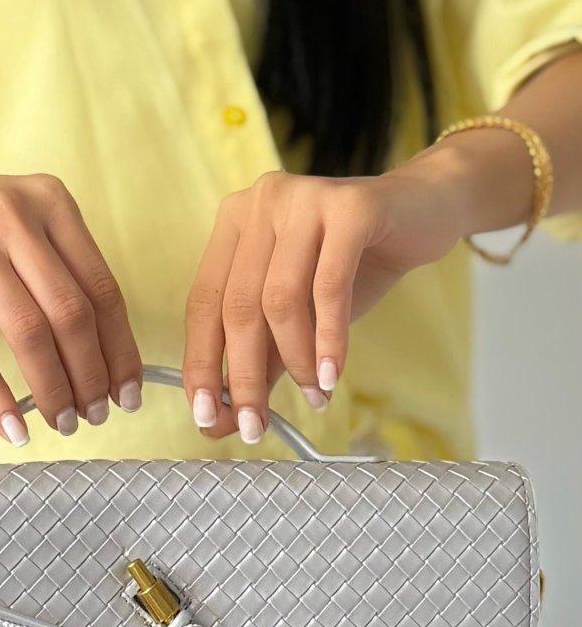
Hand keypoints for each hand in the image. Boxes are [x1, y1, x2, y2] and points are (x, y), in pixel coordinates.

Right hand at [0, 170, 141, 443]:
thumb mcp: (20, 225)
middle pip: (71, 313)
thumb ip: (63, 270)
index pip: (102, 287)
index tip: (128, 391)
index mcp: (51, 200)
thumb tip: (109, 355)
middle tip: (95, 415)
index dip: (120, 348)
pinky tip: (11, 424)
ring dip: (52, 388)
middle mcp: (13, 214)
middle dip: (90, 375)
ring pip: (29, 332)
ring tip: (62, 420)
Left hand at [183, 162, 465, 441]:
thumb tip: (218, 421)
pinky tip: (331, 374)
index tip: (205, 417)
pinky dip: (329, 338)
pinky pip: (330, 285)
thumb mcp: (301, 315)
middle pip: (238, 304)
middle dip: (244, 376)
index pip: (203, 302)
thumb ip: (261, 360)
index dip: (201, 363)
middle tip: (254, 428)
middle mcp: (261, 203)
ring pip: (281, 298)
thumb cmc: (355, 265)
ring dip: (295, 360)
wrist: (425, 215)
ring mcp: (304, 198)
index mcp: (235, 223)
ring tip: (313, 396)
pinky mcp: (351, 207)